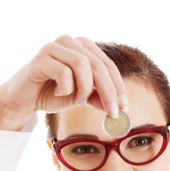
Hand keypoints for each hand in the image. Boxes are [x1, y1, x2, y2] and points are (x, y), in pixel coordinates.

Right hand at [0, 34, 128, 125]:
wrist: (26, 99)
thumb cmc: (53, 94)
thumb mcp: (81, 98)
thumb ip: (99, 98)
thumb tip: (119, 107)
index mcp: (84, 48)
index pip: (108, 65)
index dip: (119, 87)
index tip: (125, 107)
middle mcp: (71, 42)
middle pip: (99, 65)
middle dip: (109, 92)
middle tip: (113, 112)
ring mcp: (56, 46)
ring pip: (83, 65)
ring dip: (84, 89)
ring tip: (76, 99)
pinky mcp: (42, 57)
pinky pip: (63, 72)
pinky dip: (66, 87)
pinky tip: (59, 92)